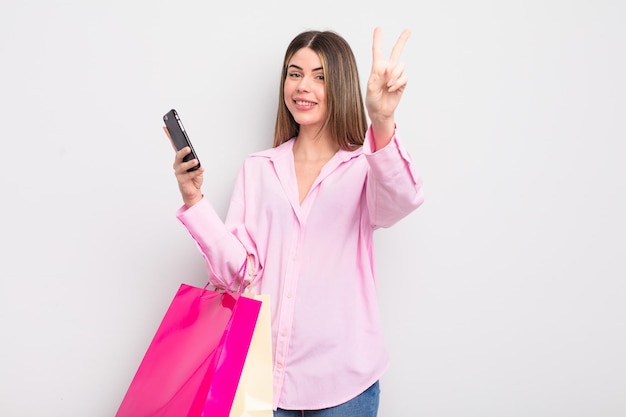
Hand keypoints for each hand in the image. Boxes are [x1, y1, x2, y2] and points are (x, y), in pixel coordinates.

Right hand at [163, 126, 203, 207]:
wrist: (193, 190)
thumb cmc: (193, 175)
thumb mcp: (195, 165)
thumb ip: (192, 159)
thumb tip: (192, 153)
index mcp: (180, 158)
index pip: (174, 145)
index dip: (170, 136)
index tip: (166, 127)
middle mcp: (177, 164)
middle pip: (178, 155)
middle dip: (182, 151)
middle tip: (188, 148)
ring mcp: (179, 172)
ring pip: (183, 166)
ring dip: (190, 163)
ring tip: (196, 161)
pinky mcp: (182, 180)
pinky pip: (190, 174)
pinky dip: (197, 171)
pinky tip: (201, 169)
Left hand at [365, 27, 409, 145]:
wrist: (380, 111)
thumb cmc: (372, 100)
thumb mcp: (371, 88)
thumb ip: (378, 75)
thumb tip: (388, 66)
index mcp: (377, 68)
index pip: (377, 51)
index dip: (378, 40)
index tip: (378, 28)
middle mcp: (388, 69)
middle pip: (397, 51)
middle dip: (402, 40)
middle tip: (408, 30)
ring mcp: (396, 75)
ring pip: (400, 66)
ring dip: (394, 75)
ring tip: (387, 85)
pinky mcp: (402, 82)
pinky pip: (404, 76)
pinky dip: (397, 82)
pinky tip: (391, 88)